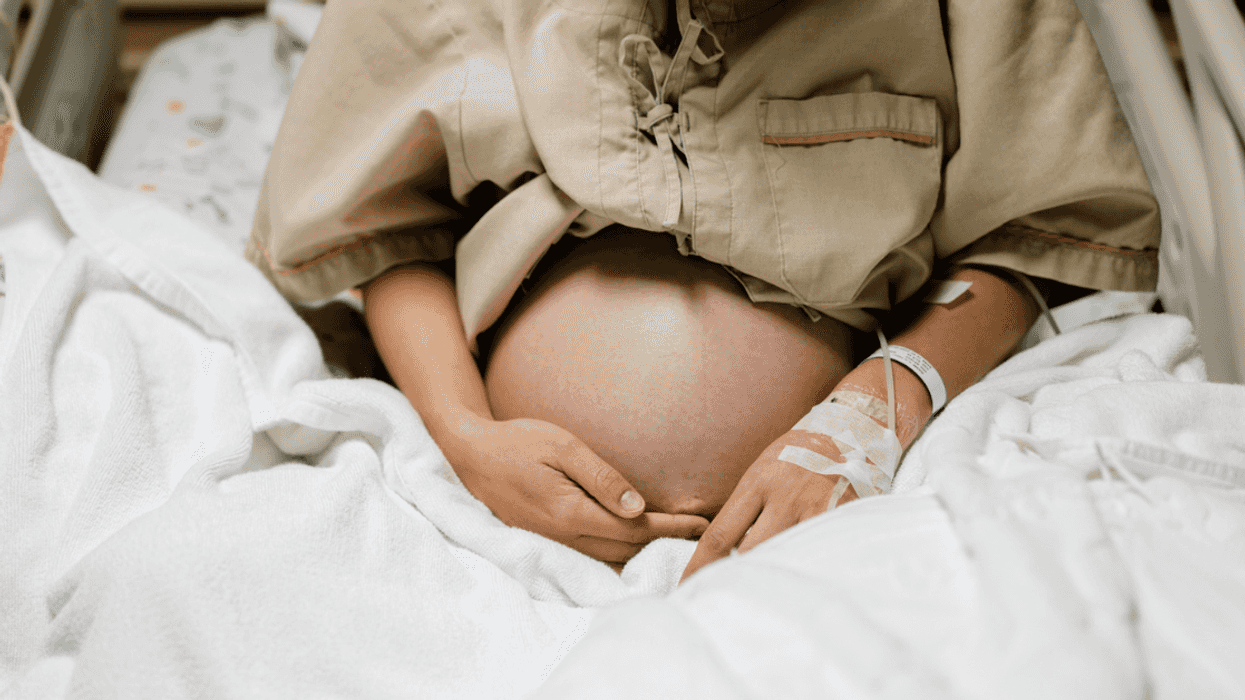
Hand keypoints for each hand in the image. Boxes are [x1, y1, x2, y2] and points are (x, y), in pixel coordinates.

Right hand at [448, 416, 709, 565]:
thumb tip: (638, 507)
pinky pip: (591, 555)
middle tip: (702, 535)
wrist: (469, 456)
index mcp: (569, 513)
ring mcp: (553, 543)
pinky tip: (636, 546)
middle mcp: (563, 536)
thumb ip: (600, 477)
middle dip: (665, 545)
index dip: (671, 529)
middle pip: (626, 551)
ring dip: (644, 553)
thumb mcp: (562, 447)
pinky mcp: (546, 541)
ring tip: (677, 543)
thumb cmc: (517, 442)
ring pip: (610, 558)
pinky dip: (619, 553)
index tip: (703, 524)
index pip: (634, 531)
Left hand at [680, 398, 900, 581]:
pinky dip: (807, 570)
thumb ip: (744, 511)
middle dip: (735, 580)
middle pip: (752, 555)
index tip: (688, 589)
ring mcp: (817, 510)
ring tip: (760, 601)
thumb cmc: (796, 457)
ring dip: (772, 580)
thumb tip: (718, 555)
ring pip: (786, 559)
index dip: (701, 568)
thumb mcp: (762, 473)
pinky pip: (819, 554)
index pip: (720, 536)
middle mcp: (785, 497)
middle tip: (722, 602)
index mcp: (758, 484)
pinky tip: (801, 584)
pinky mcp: (843, 519)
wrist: (850, 432)